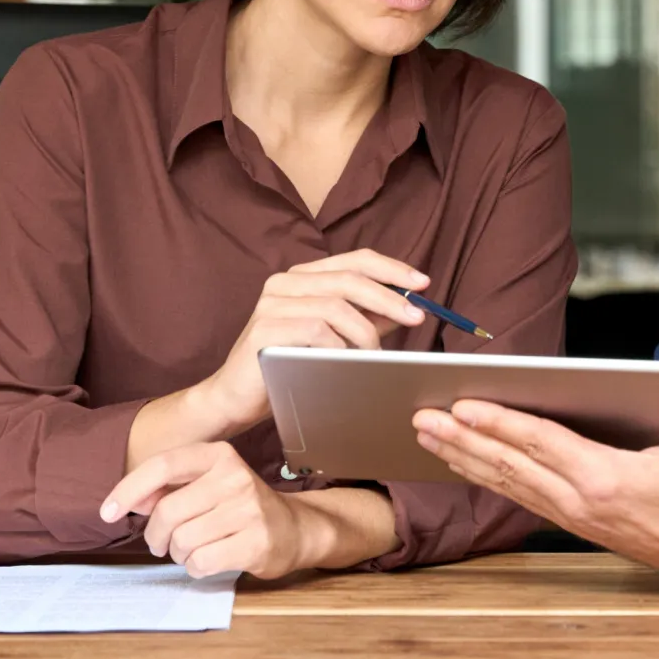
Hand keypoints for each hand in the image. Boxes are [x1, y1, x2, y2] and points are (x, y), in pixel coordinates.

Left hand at [100, 441, 313, 578]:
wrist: (295, 528)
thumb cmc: (240, 507)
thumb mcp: (207, 485)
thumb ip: (168, 489)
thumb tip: (128, 502)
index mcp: (219, 455)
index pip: (163, 466)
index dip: (128, 489)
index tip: (108, 512)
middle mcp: (235, 477)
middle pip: (167, 511)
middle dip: (155, 536)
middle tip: (160, 545)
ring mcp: (249, 510)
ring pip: (182, 541)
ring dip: (178, 554)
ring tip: (192, 550)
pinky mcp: (256, 542)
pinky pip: (201, 562)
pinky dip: (195, 568)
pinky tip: (208, 561)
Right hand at [195, 249, 430, 433]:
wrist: (236, 398)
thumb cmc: (287, 367)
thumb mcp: (333, 338)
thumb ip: (364, 320)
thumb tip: (407, 309)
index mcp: (303, 277)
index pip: (355, 260)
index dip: (392, 269)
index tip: (422, 284)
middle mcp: (285, 282)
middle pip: (349, 279)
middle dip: (389, 298)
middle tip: (416, 318)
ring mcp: (272, 303)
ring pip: (336, 307)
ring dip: (365, 332)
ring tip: (377, 356)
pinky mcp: (264, 329)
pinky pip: (316, 332)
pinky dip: (339, 348)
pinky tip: (346, 363)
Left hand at [412, 360, 658, 579]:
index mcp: (604, 478)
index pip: (540, 443)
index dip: (500, 424)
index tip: (463, 406)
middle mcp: (577, 499)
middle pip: (509, 464)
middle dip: (462, 440)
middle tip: (422, 418)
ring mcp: (568, 513)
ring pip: (505, 482)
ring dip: (463, 458)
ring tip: (427, 435)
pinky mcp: (567, 520)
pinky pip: (516, 495)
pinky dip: (485, 476)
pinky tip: (461, 461)